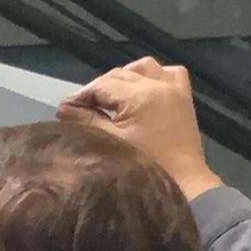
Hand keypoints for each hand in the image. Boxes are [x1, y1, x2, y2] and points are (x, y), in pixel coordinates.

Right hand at [61, 57, 217, 198]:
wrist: (185, 182)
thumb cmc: (147, 166)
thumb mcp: (112, 142)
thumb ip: (87, 120)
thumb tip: (64, 108)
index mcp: (139, 96)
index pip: (102, 85)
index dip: (81, 95)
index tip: (65, 108)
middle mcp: (158, 85)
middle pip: (120, 74)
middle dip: (98, 88)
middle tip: (82, 107)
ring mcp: (174, 90)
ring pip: (145, 67)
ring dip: (125, 75)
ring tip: (113, 94)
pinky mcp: (184, 98)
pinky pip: (171, 73)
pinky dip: (156, 75)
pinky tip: (145, 86)